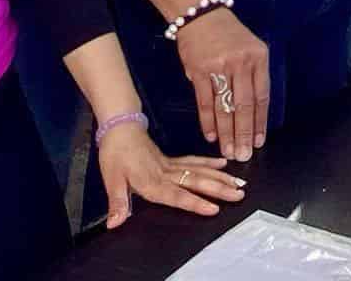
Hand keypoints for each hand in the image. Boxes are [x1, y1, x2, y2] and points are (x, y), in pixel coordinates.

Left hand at [94, 121, 244, 226]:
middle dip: (219, 190)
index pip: (177, 195)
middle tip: (238, 195)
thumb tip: (115, 224)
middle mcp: (166, 173)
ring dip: (220, 178)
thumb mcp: (111, 180)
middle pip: (196, 182)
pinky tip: (223, 164)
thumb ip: (117, 202)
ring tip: (238, 183)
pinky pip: (194, 161)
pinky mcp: (172, 159)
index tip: (214, 208)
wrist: (119, 127)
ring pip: (200, 171)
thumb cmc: (115, 153)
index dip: (195, 203)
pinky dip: (209, 163)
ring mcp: (171, 165)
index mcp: (152, 181)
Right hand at [175, 9, 269, 160]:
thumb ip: (253, 77)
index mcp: (258, 57)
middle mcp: (241, 62)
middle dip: (244, 134)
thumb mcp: (251, 49)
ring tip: (228, 151)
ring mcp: (219, 67)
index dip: (260, 122)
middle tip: (244, 155)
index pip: (262, 97)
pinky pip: (205, 102)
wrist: (201, 15)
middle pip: (244, 106)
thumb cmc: (229, 35)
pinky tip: (211, 136)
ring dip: (226, 133)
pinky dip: (208, 122)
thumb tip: (253, 115)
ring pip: (224, 107)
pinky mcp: (198, 71)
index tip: (259, 142)